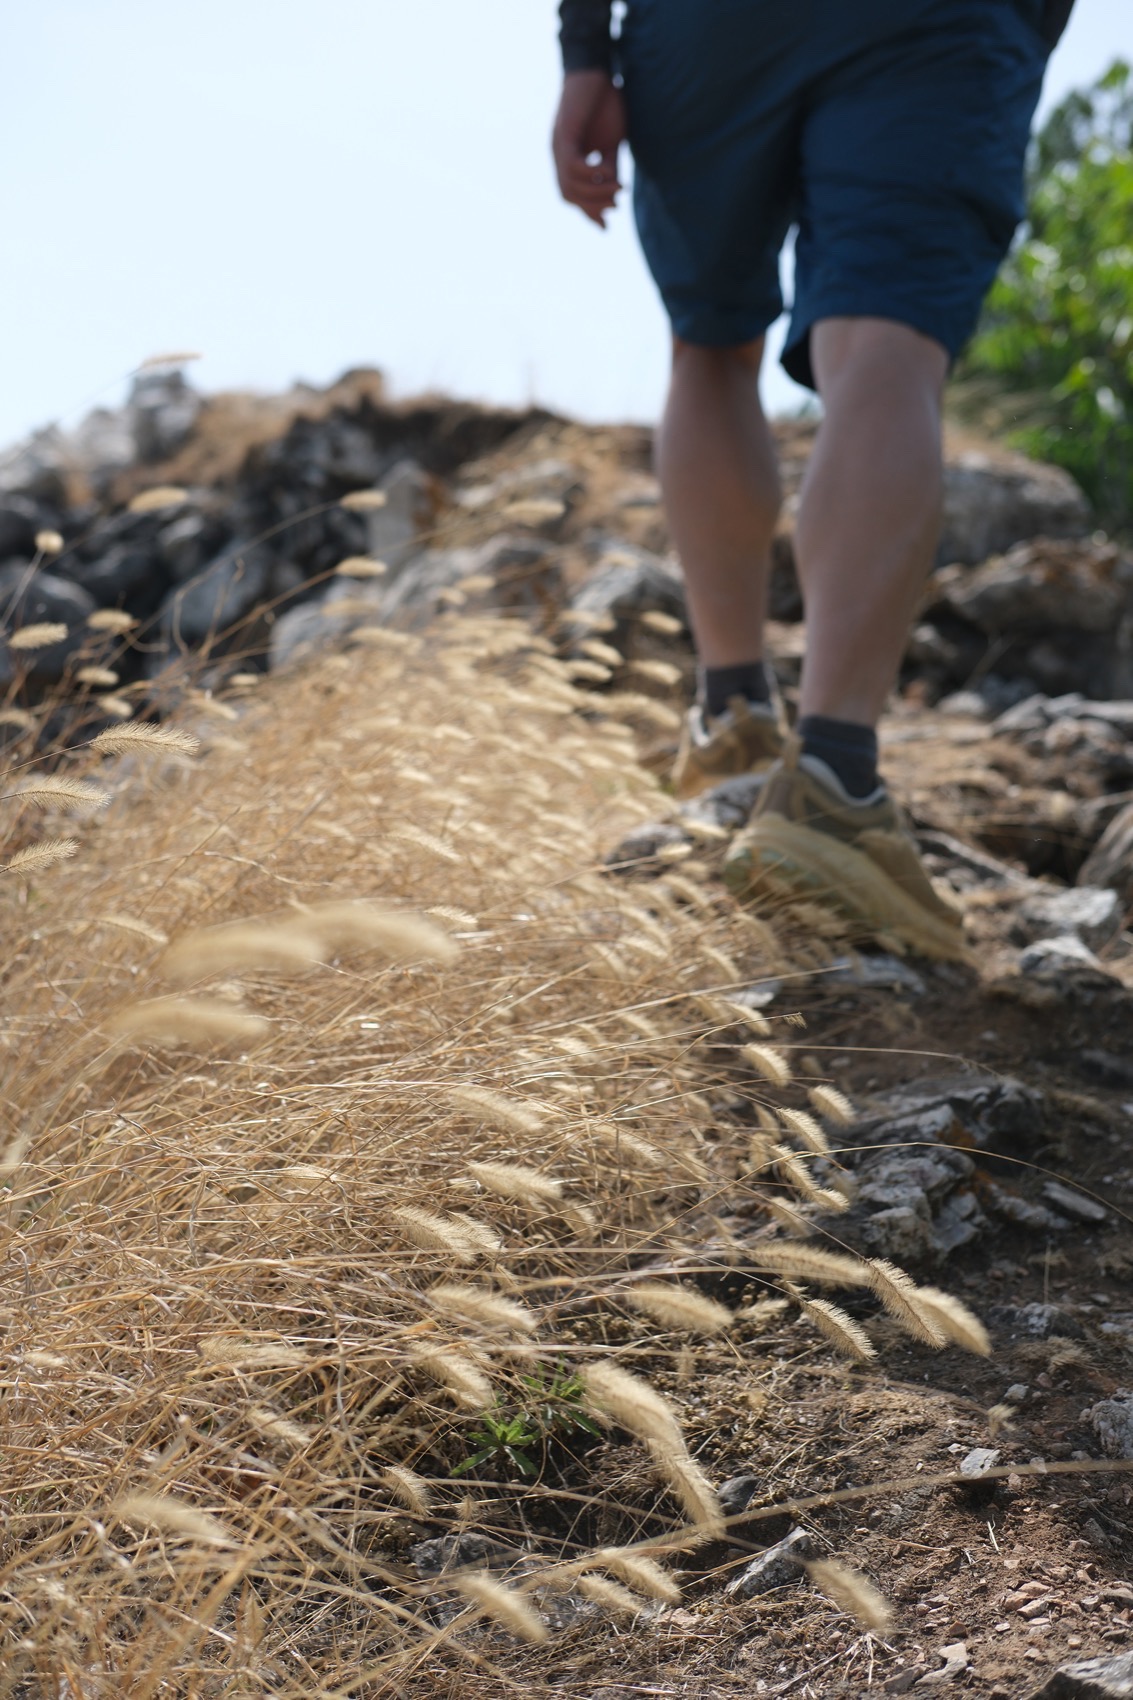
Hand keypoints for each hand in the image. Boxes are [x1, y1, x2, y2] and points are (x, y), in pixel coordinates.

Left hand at [552, 71, 626, 227]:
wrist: (597, 70)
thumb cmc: (605, 103)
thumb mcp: (611, 143)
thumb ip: (609, 167)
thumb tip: (614, 192)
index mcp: (568, 158)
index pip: (573, 194)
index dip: (588, 212)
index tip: (606, 227)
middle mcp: (558, 155)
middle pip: (569, 195)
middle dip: (592, 206)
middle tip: (615, 205)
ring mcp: (558, 145)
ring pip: (570, 185)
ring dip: (594, 193)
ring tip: (617, 190)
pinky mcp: (564, 134)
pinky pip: (573, 166)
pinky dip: (591, 175)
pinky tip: (608, 172)